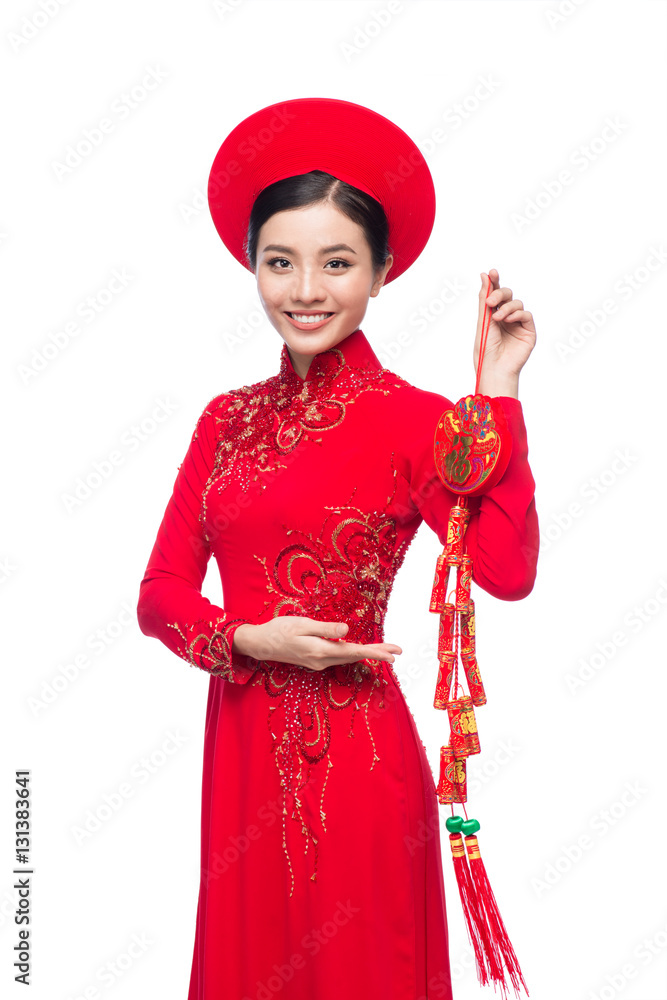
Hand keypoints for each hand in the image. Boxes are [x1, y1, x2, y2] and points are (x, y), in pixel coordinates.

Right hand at [232, 617, 401, 671]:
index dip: (375, 652)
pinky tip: (360, 652)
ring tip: (385, 652)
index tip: (392, 653)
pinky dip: (354, 654)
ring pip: (348, 658)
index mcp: (320, 650)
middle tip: (397, 652)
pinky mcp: (314, 660)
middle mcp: (322, 660)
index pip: (354, 651)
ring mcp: (318, 662)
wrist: (259, 644)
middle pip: (355, 657)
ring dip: (367, 654)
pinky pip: (339, 658)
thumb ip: (325, 629)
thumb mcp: (301, 624)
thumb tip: (347, 630)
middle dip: (377, 654)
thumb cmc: (278, 630)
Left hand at [474, 269, 535, 390]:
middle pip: (507, 295)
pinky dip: (517, 314)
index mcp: (493, 316)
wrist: (493, 369)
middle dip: (499, 294)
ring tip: (497, 318)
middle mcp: (506, 318)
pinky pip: (526, 315)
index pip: (495, 295)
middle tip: (490, 303)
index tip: (491, 272)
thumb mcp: (483, 321)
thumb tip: (484, 276)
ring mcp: (518, 325)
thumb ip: (485, 299)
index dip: (494, 282)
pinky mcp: (528, 332)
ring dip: (507, 307)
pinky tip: (508, 320)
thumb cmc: (485, 350)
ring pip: (517, 304)